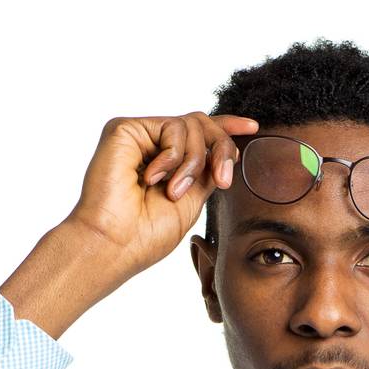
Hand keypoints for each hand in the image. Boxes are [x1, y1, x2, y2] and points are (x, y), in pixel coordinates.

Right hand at [66, 110, 258, 278]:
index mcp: (169, 164)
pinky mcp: (126, 128)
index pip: (201, 136)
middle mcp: (153, 146)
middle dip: (220, 149)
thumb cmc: (147, 234)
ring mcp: (140, 136)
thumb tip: (230, 149)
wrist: (115, 243)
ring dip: (193, 162)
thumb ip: (208, 172)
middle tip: (223, 181)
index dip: (227, 128)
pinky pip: (171, 127)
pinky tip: (151, 179)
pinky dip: (171, 157)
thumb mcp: (192, 201)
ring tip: (173, 192)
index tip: (253, 129)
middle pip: (202, 124)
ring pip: (192, 125)